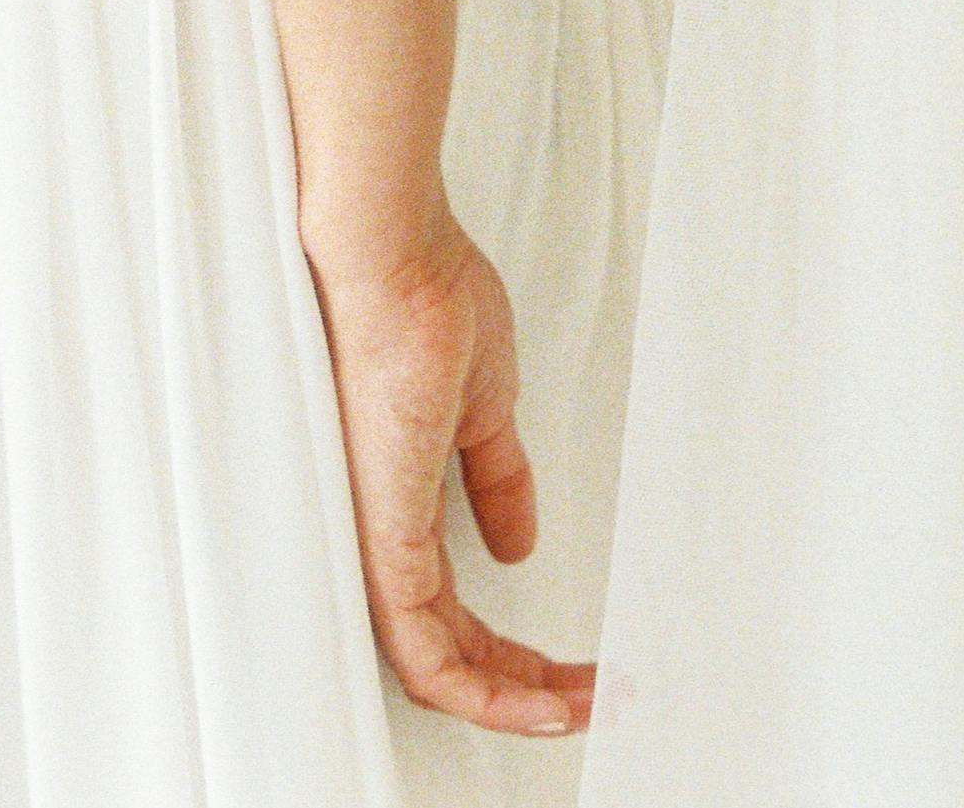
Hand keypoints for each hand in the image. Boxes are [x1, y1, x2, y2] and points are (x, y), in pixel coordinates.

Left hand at [309, 211, 594, 737]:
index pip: (454, 606)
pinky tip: (535, 702)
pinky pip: (422, 651)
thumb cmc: (423, 296)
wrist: (395, 252)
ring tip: (571, 711)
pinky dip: (482, 689)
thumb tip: (516, 538)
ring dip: (510, 699)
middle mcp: (385, 526)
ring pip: (434, 665)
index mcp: (406, 497)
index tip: (575, 660)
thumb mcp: (482, 407)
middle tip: (583, 698)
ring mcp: (380, 535)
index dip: (515, 645)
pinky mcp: (385, 535)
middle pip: (450, 646)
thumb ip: (495, 477)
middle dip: (522, 685)